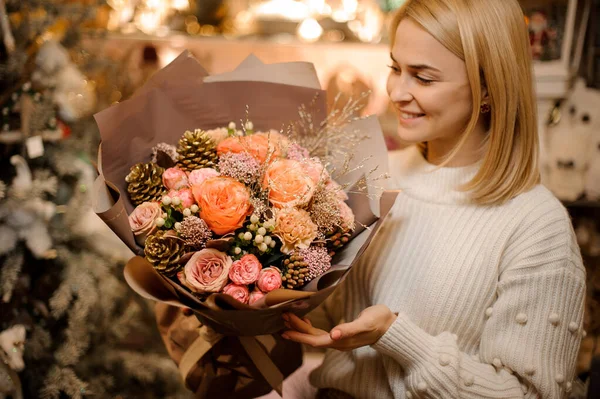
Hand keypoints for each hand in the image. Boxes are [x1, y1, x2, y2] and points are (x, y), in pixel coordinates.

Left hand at [281, 305, 396, 350]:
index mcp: (341, 341)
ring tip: (288, 319)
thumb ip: (349, 329)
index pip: (315, 340)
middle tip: (282, 318)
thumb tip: (334, 335)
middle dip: (296, 330)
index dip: (300, 335)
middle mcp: (338, 342)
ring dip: (301, 328)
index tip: (285, 328)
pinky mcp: (341, 334)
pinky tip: (305, 320)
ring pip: (315, 336)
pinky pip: (321, 332)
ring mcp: (339, 339)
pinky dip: (310, 327)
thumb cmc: (379, 321)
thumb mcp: (365, 323)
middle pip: (312, 338)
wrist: (391, 325)